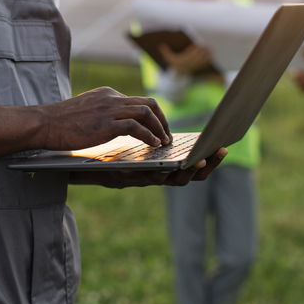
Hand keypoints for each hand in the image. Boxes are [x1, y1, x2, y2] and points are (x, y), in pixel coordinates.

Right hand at [39, 87, 171, 150]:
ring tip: (165, 142)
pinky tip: (153, 145)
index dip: (152, 116)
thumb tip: (115, 125)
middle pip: (149, 104)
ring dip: (160, 129)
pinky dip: (149, 136)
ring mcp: (110, 110)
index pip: (138, 102)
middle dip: (163, 120)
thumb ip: (103, 113)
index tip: (158, 129)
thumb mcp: (87, 111)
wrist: (44, 123)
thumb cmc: (61, 122)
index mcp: (108, 94)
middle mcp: (112, 98)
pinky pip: (136, 128)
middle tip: (168, 135)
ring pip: (147, 113)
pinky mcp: (106, 124)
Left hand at [70, 147, 227, 188]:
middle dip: (208, 165)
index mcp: (160, 166)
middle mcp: (156, 175)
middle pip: (190, 175)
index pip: (190, 164)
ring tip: (202, 158)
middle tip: (222, 150)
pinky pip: (154, 177)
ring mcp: (145, 179)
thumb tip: (165, 123)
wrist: (79, 161)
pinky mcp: (131, 179)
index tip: (223, 146)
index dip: (208, 159)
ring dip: (191, 170)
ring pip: (176, 180)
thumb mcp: (132, 142)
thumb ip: (149, 135)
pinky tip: (175, 162)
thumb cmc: (107, 152)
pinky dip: (166, 172)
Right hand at [158, 43, 211, 74]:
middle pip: (197, 57)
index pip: (188, 56)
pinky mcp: (199, 66)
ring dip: (206, 54)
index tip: (196, 44)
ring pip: (202, 60)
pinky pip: (205, 62)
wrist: (179, 71)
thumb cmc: (174, 61)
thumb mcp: (168, 57)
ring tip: (209, 47)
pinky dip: (208, 58)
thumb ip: (165, 51)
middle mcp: (189, 64)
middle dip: (201, 51)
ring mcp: (195, 65)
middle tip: (204, 44)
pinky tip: (211, 52)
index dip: (192, 50)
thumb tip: (160, 45)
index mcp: (183, 61)